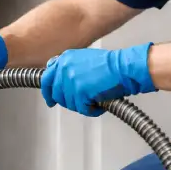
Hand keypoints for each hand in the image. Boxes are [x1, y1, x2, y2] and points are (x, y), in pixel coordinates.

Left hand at [40, 43, 155, 116]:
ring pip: (69, 103)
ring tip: (95, 99)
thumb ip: (69, 67)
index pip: (47, 77)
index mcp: (65, 59)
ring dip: (82, 105)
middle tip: (79, 104)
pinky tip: (99, 104)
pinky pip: (82, 109)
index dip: (48, 91)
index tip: (50, 98)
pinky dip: (92, 110)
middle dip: (67, 102)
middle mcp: (65, 68)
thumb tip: (60, 80)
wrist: (123, 68)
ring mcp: (71, 81)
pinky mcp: (80, 92)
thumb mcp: (84, 58)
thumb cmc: (111, 65)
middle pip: (57, 94)